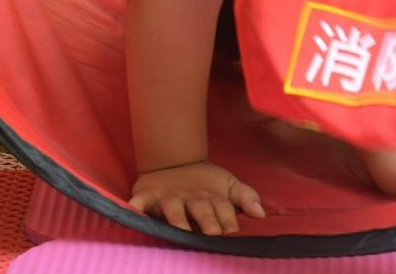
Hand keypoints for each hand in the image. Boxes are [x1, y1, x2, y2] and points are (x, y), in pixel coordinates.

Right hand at [129, 160, 264, 234]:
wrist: (173, 162)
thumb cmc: (206, 185)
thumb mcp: (228, 187)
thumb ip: (245, 197)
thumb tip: (262, 214)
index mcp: (212, 196)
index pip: (223, 207)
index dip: (227, 218)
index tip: (232, 230)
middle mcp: (191, 197)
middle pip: (201, 208)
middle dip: (207, 220)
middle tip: (213, 233)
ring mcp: (169, 196)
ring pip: (173, 207)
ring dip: (177, 218)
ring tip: (181, 230)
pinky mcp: (148, 194)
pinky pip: (140, 200)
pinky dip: (135, 206)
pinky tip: (134, 212)